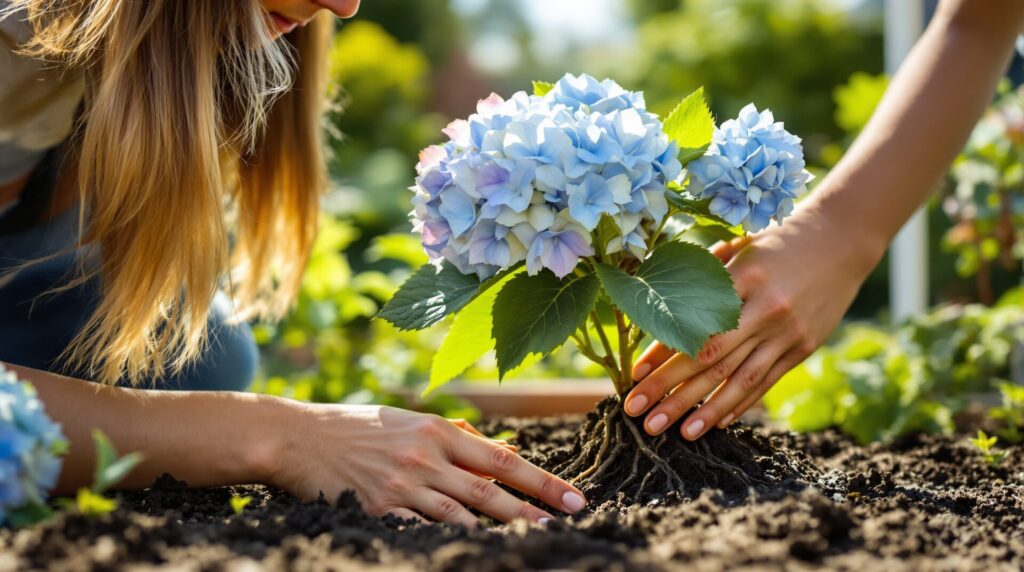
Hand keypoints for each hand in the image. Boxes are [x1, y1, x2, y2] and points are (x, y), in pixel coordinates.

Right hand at [268, 401, 586, 526]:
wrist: (298, 437)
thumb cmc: (358, 428)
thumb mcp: (409, 422)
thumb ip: (454, 438)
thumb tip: (501, 454)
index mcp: (436, 431)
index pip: (501, 459)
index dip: (541, 479)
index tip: (572, 496)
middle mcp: (424, 456)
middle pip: (490, 489)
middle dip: (533, 508)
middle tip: (568, 521)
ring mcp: (401, 484)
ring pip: (462, 514)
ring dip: (500, 529)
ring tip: (534, 541)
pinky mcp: (378, 509)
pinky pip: (423, 529)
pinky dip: (449, 539)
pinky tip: (474, 549)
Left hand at [623, 207, 882, 438]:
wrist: (843, 240)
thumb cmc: (777, 241)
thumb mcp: (740, 246)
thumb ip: (705, 274)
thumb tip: (661, 304)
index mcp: (744, 277)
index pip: (696, 324)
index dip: (662, 353)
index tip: (634, 374)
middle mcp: (766, 309)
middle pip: (710, 359)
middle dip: (670, 389)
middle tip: (637, 413)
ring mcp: (787, 333)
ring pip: (739, 380)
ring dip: (704, 410)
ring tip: (677, 434)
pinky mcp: (803, 348)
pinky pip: (765, 382)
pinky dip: (739, 404)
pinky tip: (715, 422)